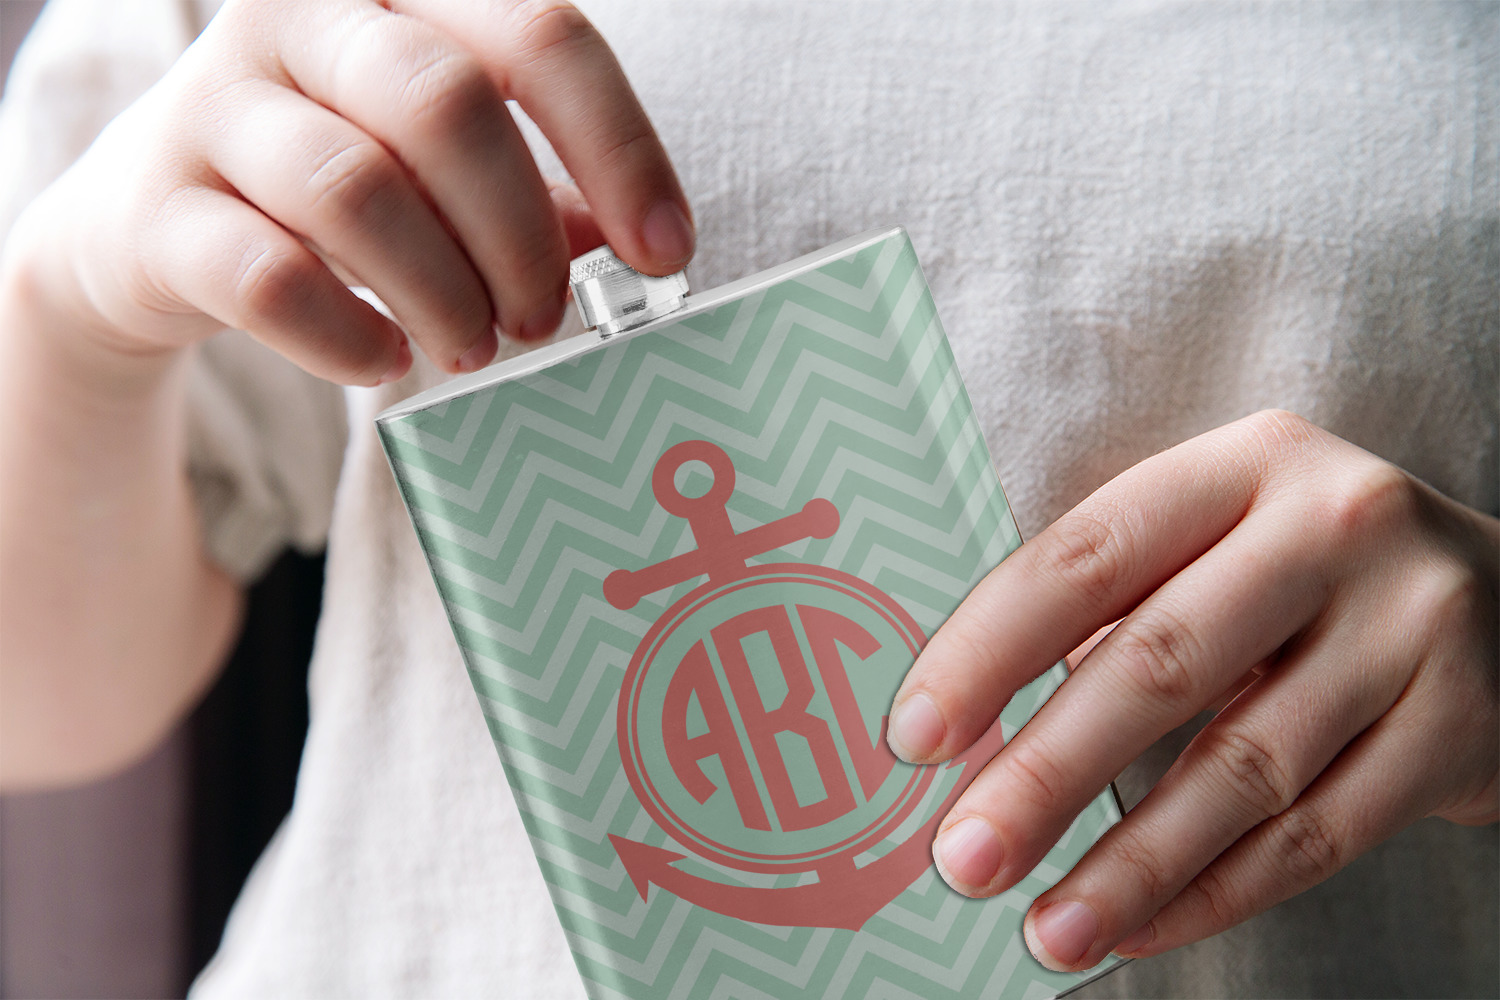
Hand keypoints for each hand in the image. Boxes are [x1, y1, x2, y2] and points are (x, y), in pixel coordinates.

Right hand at [7, 0, 691, 383]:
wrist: (154, 235)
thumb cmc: (338, 191)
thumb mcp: (445, 171)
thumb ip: (537, 190)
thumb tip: (636, 248)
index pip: (538, 34)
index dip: (618, 148)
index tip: (666, 254)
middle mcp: (298, 20)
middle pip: (446, 105)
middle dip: (519, 235)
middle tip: (542, 320)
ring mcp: (213, 106)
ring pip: (355, 188)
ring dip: (442, 292)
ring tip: (471, 347)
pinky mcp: (156, 209)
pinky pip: (266, 276)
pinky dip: (346, 335)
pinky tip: (382, 359)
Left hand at [886, 410, 1497, 971]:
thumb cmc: (1303, 572)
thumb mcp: (1217, 541)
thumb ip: (1112, 603)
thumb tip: (969, 727)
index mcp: (1241, 466)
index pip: (1086, 556)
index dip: (988, 649)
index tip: (914, 734)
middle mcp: (1333, 529)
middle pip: (1160, 662)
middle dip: (1045, 773)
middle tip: (962, 856)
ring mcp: (1410, 629)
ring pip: (1242, 769)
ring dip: (1128, 864)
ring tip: (1045, 927)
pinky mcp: (1462, 729)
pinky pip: (1317, 836)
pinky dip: (1216, 894)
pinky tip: (1137, 927)